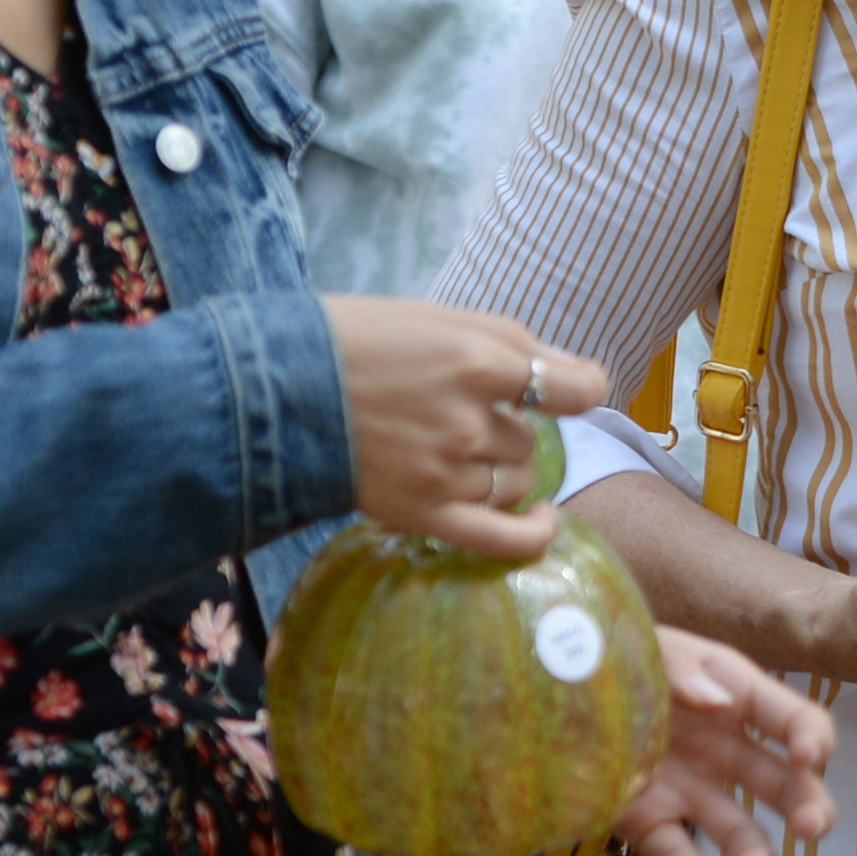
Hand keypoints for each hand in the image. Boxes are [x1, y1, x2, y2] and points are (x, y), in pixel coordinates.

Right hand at [319, 301, 609, 552]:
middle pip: (530, 439)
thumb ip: (511, 342)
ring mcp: (449, 472)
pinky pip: (501, 537)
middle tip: (460, 413)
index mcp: (479, 361)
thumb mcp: (439, 317)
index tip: (574, 390)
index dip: (582, 388)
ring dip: (503, 468)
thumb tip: (573, 370)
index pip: (574, 387)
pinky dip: (532, 534)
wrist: (274, 389)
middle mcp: (470, 421)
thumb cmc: (356, 341)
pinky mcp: (424, 513)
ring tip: (458, 451)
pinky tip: (543, 523)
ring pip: (517, 481)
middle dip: (510, 427)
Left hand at [613, 630, 838, 855]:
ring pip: (734, 826)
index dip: (812, 739)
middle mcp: (725, 748)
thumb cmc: (620, 654)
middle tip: (814, 828)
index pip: (795, 721)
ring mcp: (690, 787)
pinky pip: (672, 848)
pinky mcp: (650, 818)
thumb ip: (682, 668)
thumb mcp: (652, 646)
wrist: (560, 683)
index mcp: (737, 697)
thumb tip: (716, 704)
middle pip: (783, 783)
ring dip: (752, 849)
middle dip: (807, 805)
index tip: (807, 757)